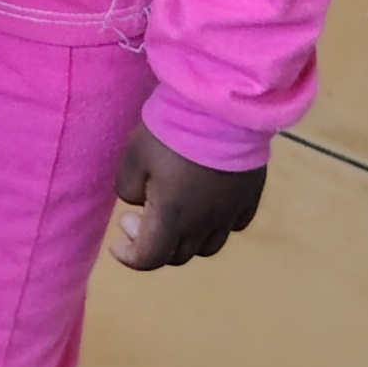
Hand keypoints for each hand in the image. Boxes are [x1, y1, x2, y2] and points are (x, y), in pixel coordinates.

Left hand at [109, 124, 266, 270]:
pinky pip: (234, 225)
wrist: (222, 108)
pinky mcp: (250, 197)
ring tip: (174, 213)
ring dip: (185, 240)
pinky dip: (216, 225)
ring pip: (208, 247)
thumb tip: (139, 202)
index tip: (117, 243)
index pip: (149, 258)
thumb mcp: (134, 157)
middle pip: (178, 256)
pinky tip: (206, 203)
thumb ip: (129, 188)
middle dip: (153, 244)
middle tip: (139, 216)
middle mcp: (204, 223)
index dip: (129, 257)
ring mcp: (231, 212)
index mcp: (172, 217)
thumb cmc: (171, 131)